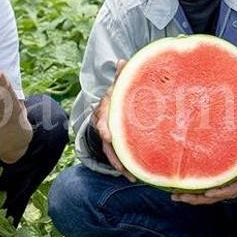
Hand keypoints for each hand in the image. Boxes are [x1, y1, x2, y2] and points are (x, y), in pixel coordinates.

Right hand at [91, 59, 134, 179]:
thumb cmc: (117, 97)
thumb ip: (120, 76)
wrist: (108, 108)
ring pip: (110, 153)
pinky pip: (118, 157)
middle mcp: (103, 125)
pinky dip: (125, 167)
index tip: (107, 136)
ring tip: (131, 176)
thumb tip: (122, 60)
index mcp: (105, 111)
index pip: (101, 120)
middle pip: (105, 142)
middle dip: (112, 154)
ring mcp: (107, 137)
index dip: (103, 128)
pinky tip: (135, 176)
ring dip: (119, 165)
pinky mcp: (114, 146)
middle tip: (121, 166)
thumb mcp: (117, 87)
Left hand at [172, 147, 236, 204]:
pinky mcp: (215, 187)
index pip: (228, 192)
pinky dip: (192, 193)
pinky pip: (203, 193)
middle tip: (181, 197)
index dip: (218, 193)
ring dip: (190, 198)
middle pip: (212, 198)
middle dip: (196, 199)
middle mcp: (230, 191)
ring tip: (175, 197)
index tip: (207, 193)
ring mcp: (222, 190)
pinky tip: (178, 191)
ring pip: (205, 198)